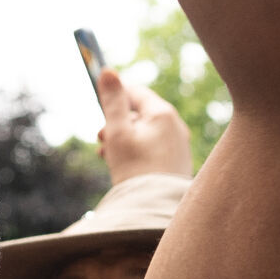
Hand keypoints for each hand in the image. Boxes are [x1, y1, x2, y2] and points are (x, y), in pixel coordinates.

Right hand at [94, 68, 192, 182]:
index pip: (136, 92)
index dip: (115, 97)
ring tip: (108, 156)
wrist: (154, 207)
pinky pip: (154, 148)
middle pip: (140, 114)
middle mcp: (176, 126)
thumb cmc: (134, 168)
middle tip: (101, 139)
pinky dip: (137, 152)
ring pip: (145, 133)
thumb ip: (113, 101)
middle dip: (116, 124)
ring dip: (124, 140)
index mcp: (163, 114)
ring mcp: (179, 145)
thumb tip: (107, 71)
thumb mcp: (117, 131)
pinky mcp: (178, 162)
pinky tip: (124, 167)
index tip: (100, 108)